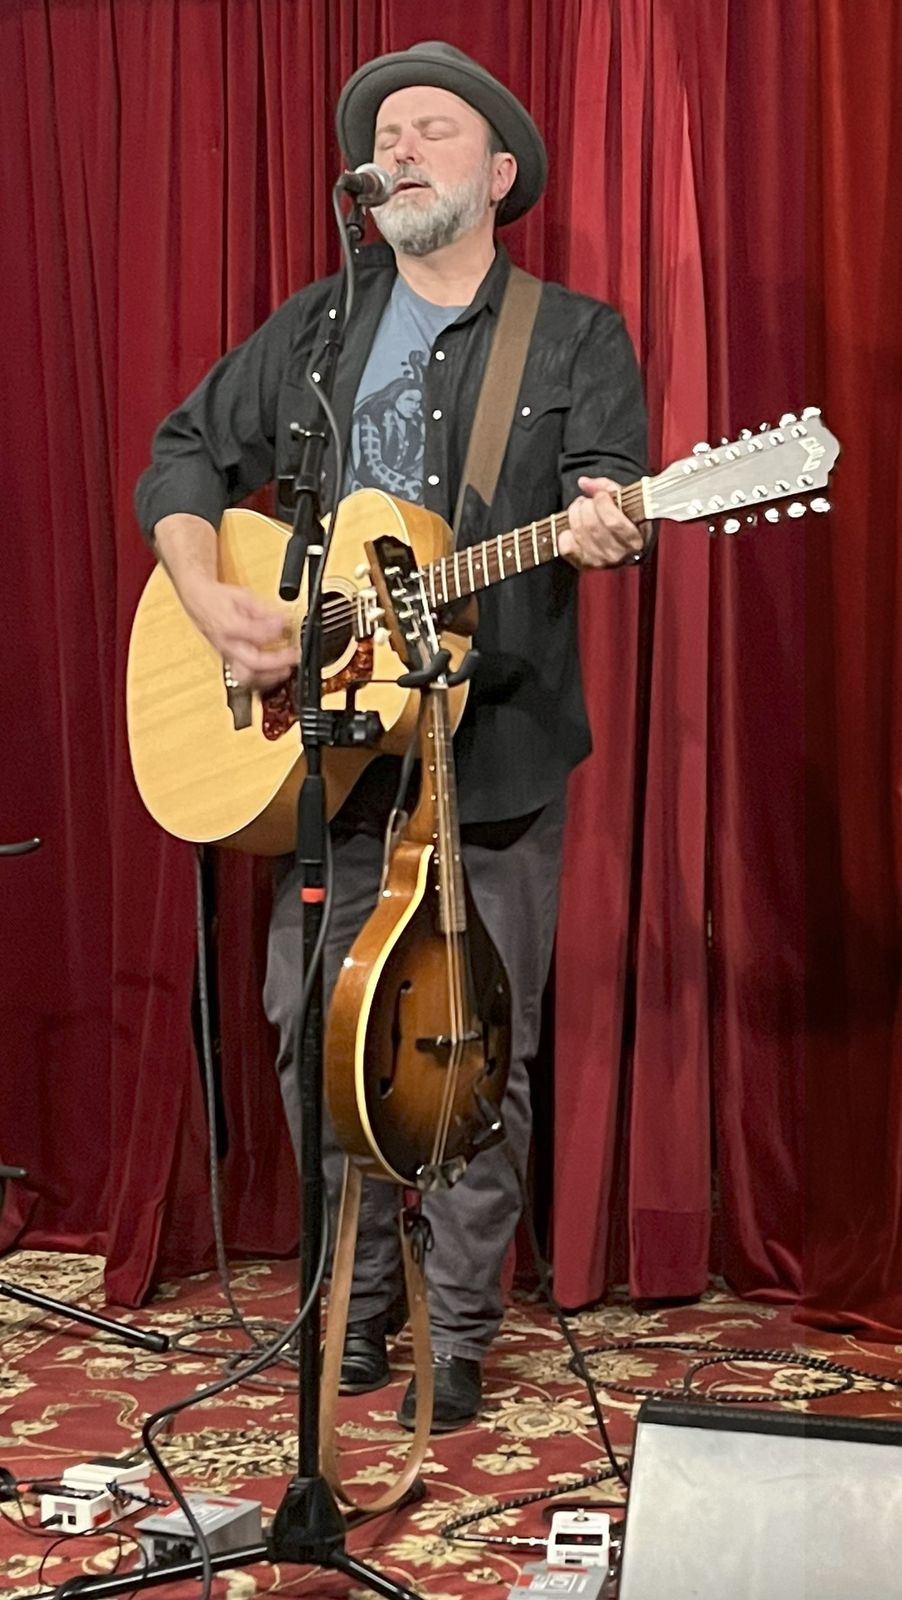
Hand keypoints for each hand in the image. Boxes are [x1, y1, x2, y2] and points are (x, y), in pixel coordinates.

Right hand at [181, 576, 298, 691]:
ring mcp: (227, 657)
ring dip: (269, 677)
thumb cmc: (217, 599)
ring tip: (286, 669)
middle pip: (251, 664)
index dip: (274, 632)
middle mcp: (226, 645)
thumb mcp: (242, 597)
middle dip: (276, 663)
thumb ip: (263, 611)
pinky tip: (274, 674)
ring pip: (247, 678)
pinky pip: (244, 679)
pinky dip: (261, 680)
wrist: (197, 602)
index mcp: (228, 626)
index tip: (287, 627)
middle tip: (293, 657)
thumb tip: (282, 620)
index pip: (254, 634)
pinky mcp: (229, 662)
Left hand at [558, 475, 645, 568]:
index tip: (601, 495)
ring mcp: (600, 562)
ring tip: (580, 508)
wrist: (625, 544)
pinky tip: (574, 527)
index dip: (602, 504)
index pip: (613, 522)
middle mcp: (618, 555)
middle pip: (592, 526)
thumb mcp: (627, 501)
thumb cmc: (628, 519)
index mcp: (635, 540)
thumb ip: (607, 487)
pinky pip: (566, 548)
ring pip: (579, 534)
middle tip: (587, 501)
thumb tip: (584, 482)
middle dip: (586, 506)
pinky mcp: (584, 564)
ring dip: (575, 514)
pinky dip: (566, 534)